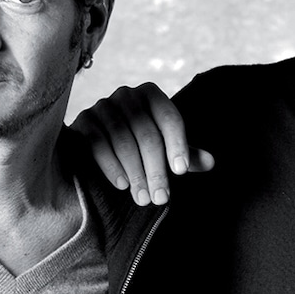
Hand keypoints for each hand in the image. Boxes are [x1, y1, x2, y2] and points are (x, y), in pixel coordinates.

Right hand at [72, 82, 215, 204]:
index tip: (182, 172)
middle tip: (161, 198)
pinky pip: (97, 142)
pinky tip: (122, 185)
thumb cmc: (141, 145)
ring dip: (135, 172)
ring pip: (122, 139)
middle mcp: (127, 95)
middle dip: (155, 168)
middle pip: (146, 132)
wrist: (99, 141)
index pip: (169, 117)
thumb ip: (186, 154)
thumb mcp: (166, 148)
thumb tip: (211, 162)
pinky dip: (111, 165)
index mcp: (152, 95)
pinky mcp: (83, 120)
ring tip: (143, 198)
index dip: (177, 144)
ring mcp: (102, 105)